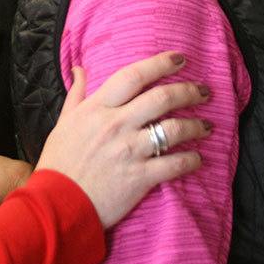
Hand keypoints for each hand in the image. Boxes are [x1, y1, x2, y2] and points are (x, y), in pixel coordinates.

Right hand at [37, 51, 210, 228]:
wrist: (56, 205)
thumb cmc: (58, 163)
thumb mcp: (63, 122)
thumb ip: (77, 94)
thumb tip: (80, 68)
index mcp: (98, 108)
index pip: (134, 76)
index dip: (160, 63)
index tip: (180, 59)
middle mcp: (117, 124)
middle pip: (162, 98)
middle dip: (188, 91)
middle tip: (203, 91)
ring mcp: (130, 151)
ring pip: (173, 129)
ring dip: (196, 125)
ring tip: (207, 126)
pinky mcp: (139, 178)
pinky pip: (174, 164)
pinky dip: (191, 160)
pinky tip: (198, 159)